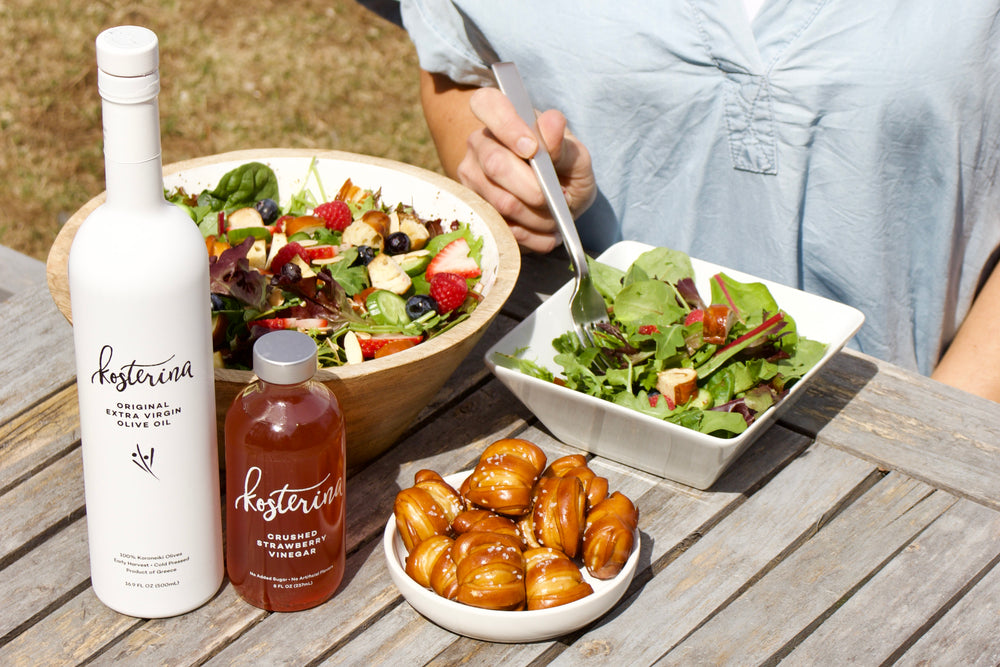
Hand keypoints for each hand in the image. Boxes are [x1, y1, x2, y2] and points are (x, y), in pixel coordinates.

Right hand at [456, 87, 596, 252]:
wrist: (555, 201)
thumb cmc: (563, 170)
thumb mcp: (575, 157)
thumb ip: (564, 144)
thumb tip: (553, 124)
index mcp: (502, 116)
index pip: (487, 104)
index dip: (507, 126)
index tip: (531, 149)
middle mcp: (479, 143)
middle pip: (495, 164)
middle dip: (534, 189)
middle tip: (558, 198)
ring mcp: (471, 177)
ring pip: (500, 202)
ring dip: (537, 217)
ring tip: (555, 217)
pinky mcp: (474, 209)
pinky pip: (502, 227)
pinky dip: (531, 235)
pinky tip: (545, 231)